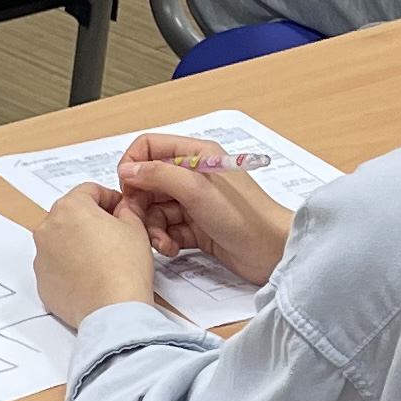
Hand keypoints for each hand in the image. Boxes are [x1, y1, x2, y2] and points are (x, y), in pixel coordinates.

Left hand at [34, 183, 163, 323]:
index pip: (89, 190)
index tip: (119, 208)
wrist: (112, 311)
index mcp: (70, 208)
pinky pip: (55, 266)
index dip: (109, 198)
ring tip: (102, 259)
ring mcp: (41, 257)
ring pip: (60, 240)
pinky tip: (90, 276)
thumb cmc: (123, 270)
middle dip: (91, 220)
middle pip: (71, 214)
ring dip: (78, 243)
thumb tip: (121, 209)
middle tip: (113, 234)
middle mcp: (48, 229)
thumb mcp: (135, 227)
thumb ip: (126, 209)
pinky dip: (69, 267)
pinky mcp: (42, 281)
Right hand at [112, 134, 298, 287]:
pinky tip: (173, 248)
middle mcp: (194, 175)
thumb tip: (128, 169)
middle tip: (140, 222)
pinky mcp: (197, 226)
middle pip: (148, 182)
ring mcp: (195, 202)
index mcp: (197, 155)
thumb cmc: (245, 217)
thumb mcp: (196, 190)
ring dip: (152, 227)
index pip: (150, 147)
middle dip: (140, 204)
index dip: (133, 166)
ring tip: (163, 242)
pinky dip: (165, 239)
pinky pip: (167, 228)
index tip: (128, 189)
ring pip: (155, 209)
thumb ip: (159, 174)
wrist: (272, 252)